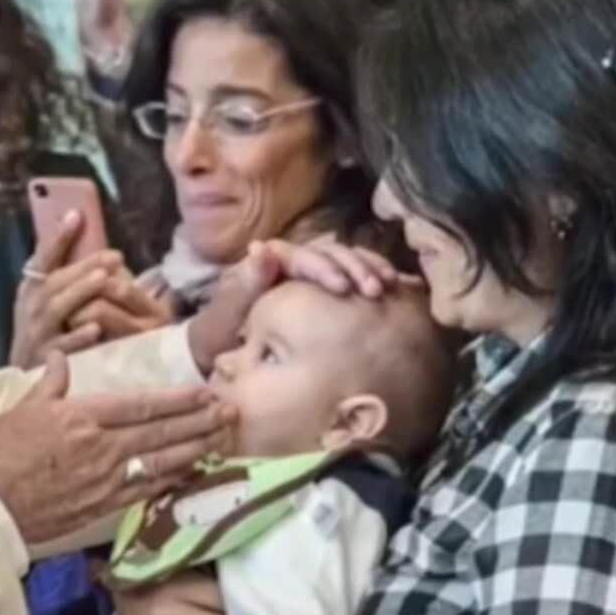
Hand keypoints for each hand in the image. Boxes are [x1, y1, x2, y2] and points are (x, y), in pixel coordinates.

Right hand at [0, 353, 235, 547]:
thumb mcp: (20, 409)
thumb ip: (49, 384)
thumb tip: (61, 358)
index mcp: (81, 416)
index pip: (141, 403)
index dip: (177, 398)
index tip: (204, 391)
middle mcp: (102, 446)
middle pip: (161, 430)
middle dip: (199, 420)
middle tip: (230, 411)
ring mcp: (106, 480)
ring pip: (163, 461)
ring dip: (196, 448)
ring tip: (222, 437)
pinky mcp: (103, 507)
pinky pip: (149, 491)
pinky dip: (174, 479)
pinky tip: (194, 471)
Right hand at [9, 211, 166, 367]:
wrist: (25, 369)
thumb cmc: (42, 326)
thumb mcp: (42, 297)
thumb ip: (59, 271)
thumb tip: (79, 231)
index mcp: (31, 286)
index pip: (43, 256)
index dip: (59, 236)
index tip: (77, 215)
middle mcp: (31, 306)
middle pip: (55, 281)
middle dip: (82, 266)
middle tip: (112, 255)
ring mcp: (38, 331)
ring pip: (57, 309)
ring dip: (80, 293)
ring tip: (103, 280)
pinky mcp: (47, 356)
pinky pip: (63, 345)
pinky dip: (78, 336)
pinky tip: (96, 327)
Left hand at [187, 239, 399, 371]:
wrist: (217, 367)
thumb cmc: (216, 343)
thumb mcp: (221, 321)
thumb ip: (242, 289)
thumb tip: (263, 247)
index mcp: (265, 267)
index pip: (300, 254)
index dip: (322, 264)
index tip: (341, 286)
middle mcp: (289, 268)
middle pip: (328, 253)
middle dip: (353, 266)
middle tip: (375, 290)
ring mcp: (308, 282)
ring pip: (345, 261)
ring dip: (368, 269)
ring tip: (389, 287)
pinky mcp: (326, 298)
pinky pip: (353, 280)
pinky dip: (374, 279)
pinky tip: (399, 289)